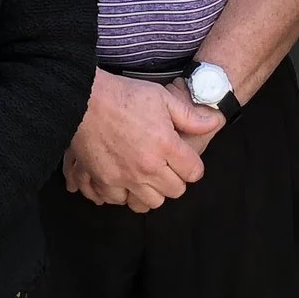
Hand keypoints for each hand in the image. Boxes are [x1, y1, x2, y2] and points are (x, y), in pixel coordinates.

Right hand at [62, 71, 224, 211]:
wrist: (84, 99)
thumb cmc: (124, 95)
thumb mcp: (161, 98)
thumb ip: (190, 116)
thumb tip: (214, 123)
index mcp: (166, 145)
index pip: (193, 173)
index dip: (192, 166)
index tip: (183, 158)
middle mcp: (148, 166)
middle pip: (175, 191)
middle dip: (175, 179)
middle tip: (166, 165)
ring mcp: (126, 177)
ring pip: (152, 202)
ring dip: (153, 190)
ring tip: (147, 174)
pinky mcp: (105, 181)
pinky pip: (123, 201)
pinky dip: (126, 194)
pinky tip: (126, 179)